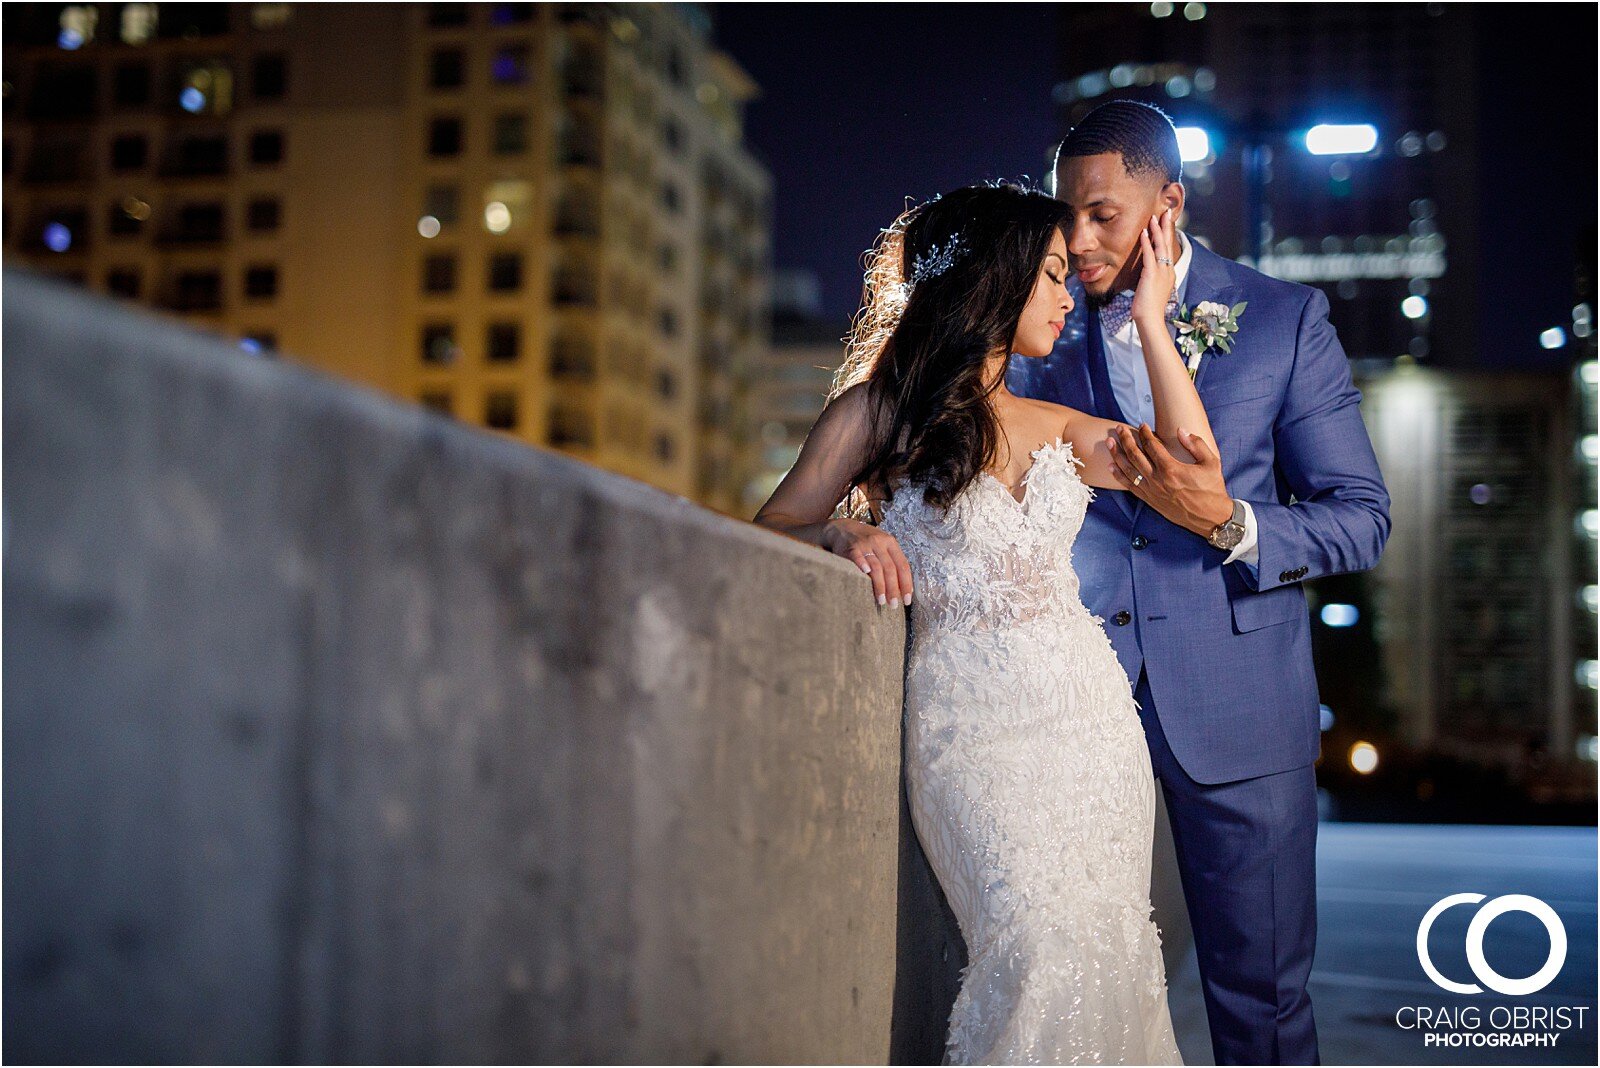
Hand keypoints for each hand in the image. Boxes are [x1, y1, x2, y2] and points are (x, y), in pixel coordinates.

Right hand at [823, 518, 914, 607]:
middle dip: (893, 589)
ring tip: (882, 600)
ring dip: (880, 586)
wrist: (842, 528)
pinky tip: (865, 574)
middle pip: (890, 568)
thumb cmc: (865, 542)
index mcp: (891, 543)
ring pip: (877, 567)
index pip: (903, 565)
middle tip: (893, 604)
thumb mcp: (882, 546)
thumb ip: (892, 562)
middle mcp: (880, 542)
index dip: (906, 583)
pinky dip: (862, 565)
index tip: (907, 600)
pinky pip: (858, 557)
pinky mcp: (851, 547)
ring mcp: (865, 544)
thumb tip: (904, 589)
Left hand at [1107, 424, 1234, 537]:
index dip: (1145, 433)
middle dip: (1125, 439)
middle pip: (1135, 455)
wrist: (1210, 518)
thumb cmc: (1212, 489)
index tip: (1142, 425)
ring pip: (1128, 469)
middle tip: (1119, 428)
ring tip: (1109, 442)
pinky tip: (1111, 466)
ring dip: (1117, 454)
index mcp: (1172, 469)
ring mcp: (1151, 491)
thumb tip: (1181, 430)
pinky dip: (1118, 475)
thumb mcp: (1211, 463)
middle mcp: (1158, 479)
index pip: (1152, 446)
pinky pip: (1129, 486)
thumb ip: (1196, 444)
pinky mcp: (1149, 500)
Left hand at [1131, 207, 1177, 327]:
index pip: (1169, 249)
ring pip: (1161, 246)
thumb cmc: (1149, 309)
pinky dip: (1146, 242)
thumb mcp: (1152, 291)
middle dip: (1167, 226)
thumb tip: (1146, 276)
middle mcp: (1168, 270)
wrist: (1150, 320)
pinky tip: (1143, 232)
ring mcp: (1161, 272)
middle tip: (1167, 211)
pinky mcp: (1151, 275)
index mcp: (1169, 273)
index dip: (1168, 234)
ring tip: (1155, 216)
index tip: (1166, 222)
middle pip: (1169, 243)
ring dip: (1157, 230)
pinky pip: (1149, 254)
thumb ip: (1151, 280)